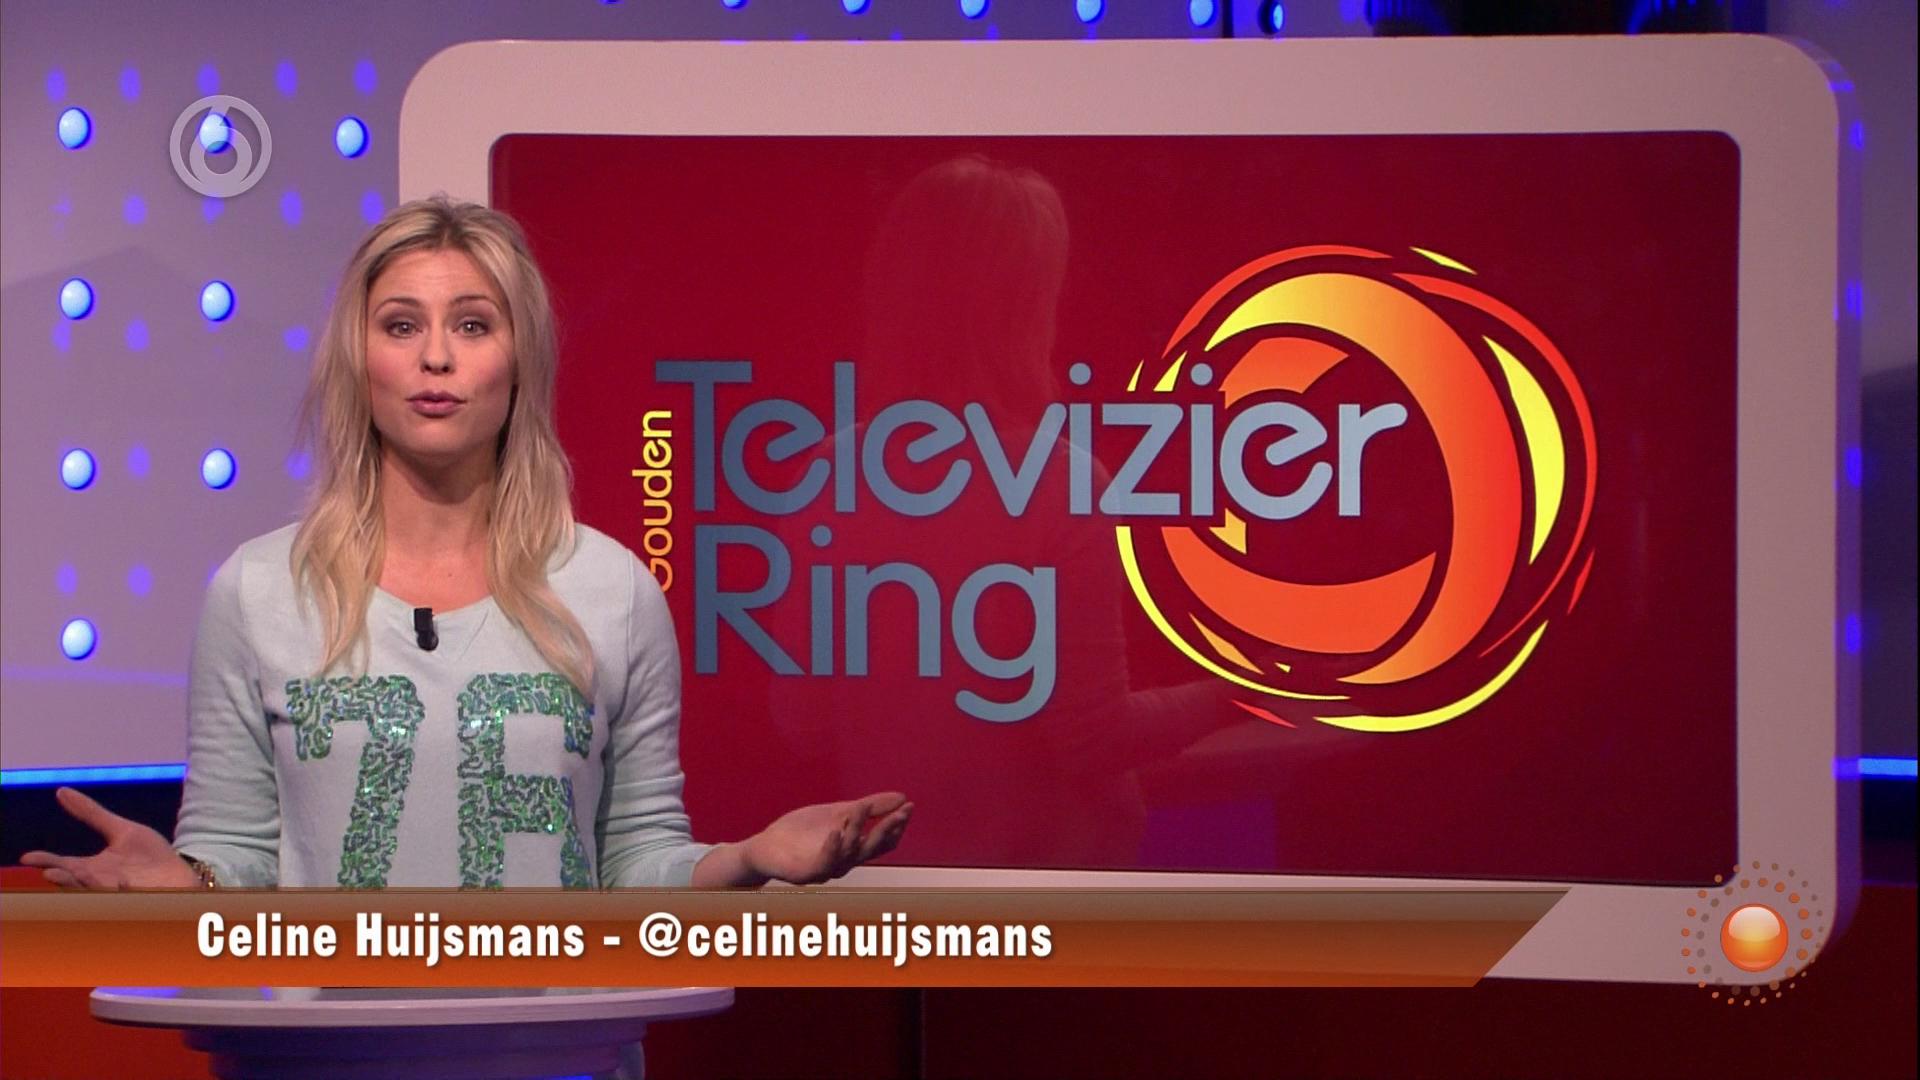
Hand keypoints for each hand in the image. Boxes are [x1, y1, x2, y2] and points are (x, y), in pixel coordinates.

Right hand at [19, 787, 200, 889]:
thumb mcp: (120, 830)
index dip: (47, 862)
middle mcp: (101, 884)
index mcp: (93, 868)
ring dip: (89, 886)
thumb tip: (61, 791)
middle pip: (76, 883)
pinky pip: (127, 899)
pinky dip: (122, 892)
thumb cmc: (147, 857)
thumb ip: (92, 814)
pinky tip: (122, 883)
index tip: (28, 858)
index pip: (64, 865)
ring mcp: (120, 894)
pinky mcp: (140, 900)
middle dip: (64, 879)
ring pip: (98, 892)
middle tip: (50, 872)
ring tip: (79, 875)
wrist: (179, 874)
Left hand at [743, 792, 912, 885]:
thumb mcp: (838, 813)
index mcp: (853, 851)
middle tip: (901, 813)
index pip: (882, 843)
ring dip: (857, 830)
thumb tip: (901, 797)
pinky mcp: (804, 874)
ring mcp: (825, 870)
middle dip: (887, 831)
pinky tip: (836, 831)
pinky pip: (822, 864)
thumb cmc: (801, 832)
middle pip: (871, 850)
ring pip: (848, 854)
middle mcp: (844, 864)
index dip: (897, 826)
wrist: (765, 846)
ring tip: (862, 807)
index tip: (908, 806)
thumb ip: (868, 808)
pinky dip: (831, 848)